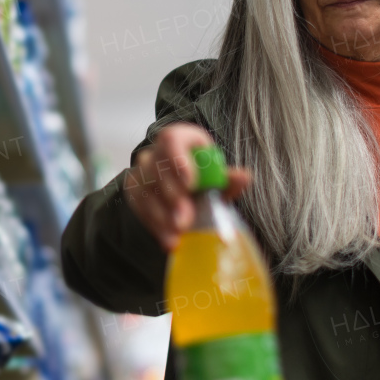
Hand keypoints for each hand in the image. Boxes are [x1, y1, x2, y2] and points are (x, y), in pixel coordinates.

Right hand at [124, 123, 249, 251]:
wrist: (181, 191)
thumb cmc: (202, 179)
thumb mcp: (217, 179)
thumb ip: (227, 178)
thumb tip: (244, 176)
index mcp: (179, 139)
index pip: (171, 140)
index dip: (178, 159)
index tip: (189, 183)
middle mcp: (155, 153)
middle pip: (157, 169)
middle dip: (172, 196)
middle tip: (185, 218)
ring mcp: (142, 173)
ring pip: (146, 191)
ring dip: (162, 214)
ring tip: (178, 233)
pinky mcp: (135, 194)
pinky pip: (141, 209)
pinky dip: (156, 226)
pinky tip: (169, 240)